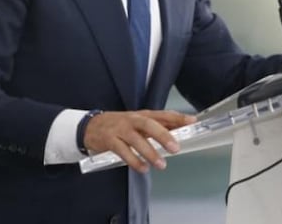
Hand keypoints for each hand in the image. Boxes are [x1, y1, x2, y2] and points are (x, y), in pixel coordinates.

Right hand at [81, 110, 195, 173]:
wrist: (90, 126)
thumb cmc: (118, 125)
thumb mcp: (137, 122)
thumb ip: (155, 127)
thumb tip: (178, 133)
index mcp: (141, 115)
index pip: (162, 114)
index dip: (177, 118)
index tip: (191, 122)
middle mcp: (132, 120)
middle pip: (149, 125)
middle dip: (163, 136)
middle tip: (175, 148)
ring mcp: (120, 130)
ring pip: (136, 139)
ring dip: (150, 153)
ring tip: (161, 165)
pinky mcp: (110, 140)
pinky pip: (123, 151)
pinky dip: (134, 160)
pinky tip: (142, 168)